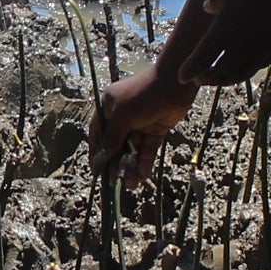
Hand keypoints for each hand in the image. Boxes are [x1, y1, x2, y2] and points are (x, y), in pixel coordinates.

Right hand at [91, 69, 196, 185]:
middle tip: (115, 182)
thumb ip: (112, 138)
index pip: (98, 133)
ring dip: (131, 166)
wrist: (174, 85)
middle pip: (116, 145)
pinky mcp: (156, 130)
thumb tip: (101, 156)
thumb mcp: (122, 116)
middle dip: (116, 163)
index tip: (96, 171)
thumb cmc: (142, 95)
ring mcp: (140, 124)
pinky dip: (145, 161)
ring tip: (131, 184)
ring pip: (133, 149)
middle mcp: (123, 116)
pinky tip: (143, 175)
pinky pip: (147, 149)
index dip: (97, 152)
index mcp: (109, 107)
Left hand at [179, 0, 270, 87]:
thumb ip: (215, 0)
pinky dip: (244, 71)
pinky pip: (257, 66)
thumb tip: (207, 8)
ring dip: (226, 79)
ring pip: (240, 74)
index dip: (189, 70)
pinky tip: (242, 66)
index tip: (181, 77)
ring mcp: (262, 49)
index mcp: (224, 31)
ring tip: (218, 78)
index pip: (201, 59)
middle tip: (198, 80)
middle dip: (206, 79)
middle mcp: (241, 46)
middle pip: (220, 74)